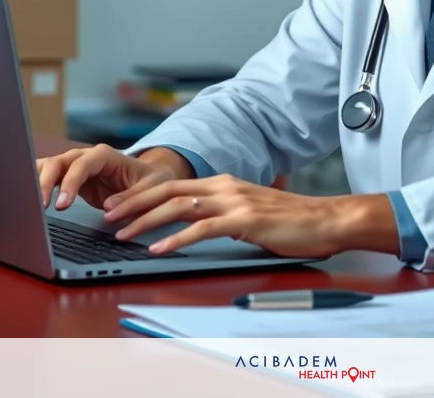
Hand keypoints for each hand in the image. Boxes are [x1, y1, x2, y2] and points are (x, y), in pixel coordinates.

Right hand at [36, 144, 191, 210]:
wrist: (148, 178)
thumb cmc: (150, 180)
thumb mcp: (150, 189)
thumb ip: (131, 197)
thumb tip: (110, 207)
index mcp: (105, 156)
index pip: (83, 164)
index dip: (71, 182)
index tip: (63, 204)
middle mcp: (86, 157)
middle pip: (59, 162)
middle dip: (45, 182)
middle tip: (41, 207)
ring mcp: (75, 166)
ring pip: (48, 167)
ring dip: (35, 182)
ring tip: (29, 204)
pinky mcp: (68, 178)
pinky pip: (47, 177)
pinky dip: (35, 186)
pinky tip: (26, 199)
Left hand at [103, 174, 396, 258]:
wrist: (326, 220)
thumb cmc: (291, 221)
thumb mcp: (250, 212)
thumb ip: (223, 214)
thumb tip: (195, 226)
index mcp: (223, 183)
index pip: (172, 185)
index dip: (141, 195)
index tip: (117, 207)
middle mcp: (224, 187)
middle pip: (167, 191)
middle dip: (133, 204)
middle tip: (107, 217)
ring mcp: (234, 201)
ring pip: (178, 207)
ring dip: (146, 221)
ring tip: (123, 234)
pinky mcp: (244, 221)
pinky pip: (200, 229)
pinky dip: (175, 240)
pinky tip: (158, 250)